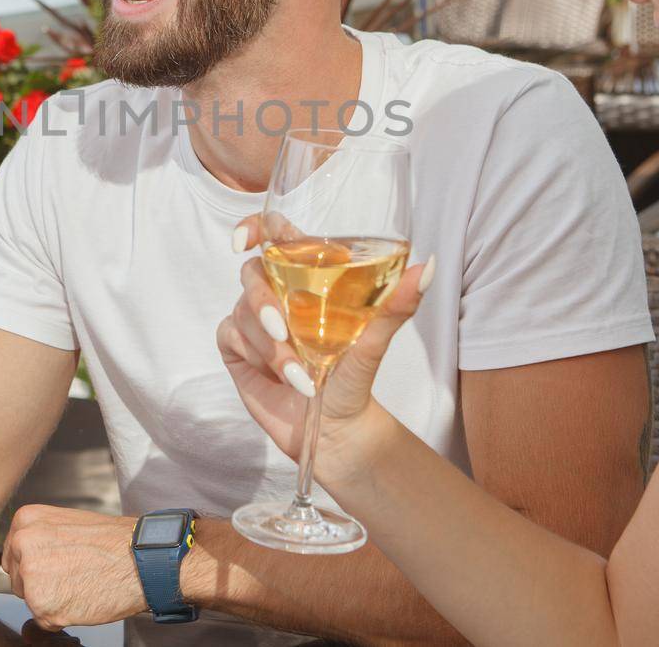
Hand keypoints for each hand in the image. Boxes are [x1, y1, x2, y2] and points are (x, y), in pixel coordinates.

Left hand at [1, 506, 143, 630]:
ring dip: (52, 600)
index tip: (57, 564)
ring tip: (80, 583)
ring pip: (31, 600)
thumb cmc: (114, 543)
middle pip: (19, 579)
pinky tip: (81, 597)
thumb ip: (41, 538)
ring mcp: (31, 575)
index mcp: (27, 521)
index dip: (38, 565)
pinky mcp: (42, 605)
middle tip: (73, 574)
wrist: (142, 559)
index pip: (14, 555)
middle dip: (42, 584)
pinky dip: (61, 616)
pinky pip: (44, 620)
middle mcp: (23, 544)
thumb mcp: (68, 524)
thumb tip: (27, 559)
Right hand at [216, 214, 433, 470]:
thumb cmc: (354, 377)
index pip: (273, 236)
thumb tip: (427, 268)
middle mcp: (276, 291)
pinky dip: (258, 357)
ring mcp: (252, 318)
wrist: (336, 429)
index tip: (244, 242)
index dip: (254, 228)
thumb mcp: (375, 340)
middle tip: (282, 329)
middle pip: (251, 272)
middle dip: (262, 300)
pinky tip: (286, 378)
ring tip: (302, 375)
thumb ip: (396, 305)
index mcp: (306, 277)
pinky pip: (232, 334)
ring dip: (271, 345)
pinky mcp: (236, 346)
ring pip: (243, 308)